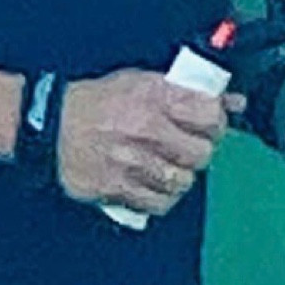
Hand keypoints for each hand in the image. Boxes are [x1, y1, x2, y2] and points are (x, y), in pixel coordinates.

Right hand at [58, 69, 243, 218]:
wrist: (49, 126)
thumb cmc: (96, 102)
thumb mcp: (141, 81)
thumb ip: (189, 91)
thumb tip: (235, 101)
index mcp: (153, 95)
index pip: (210, 113)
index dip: (217, 121)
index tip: (210, 122)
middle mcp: (145, 128)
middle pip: (201, 153)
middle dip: (200, 151)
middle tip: (189, 146)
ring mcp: (131, 161)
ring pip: (183, 181)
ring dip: (180, 175)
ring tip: (168, 165)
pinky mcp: (117, 188)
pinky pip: (159, 202)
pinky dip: (162, 197)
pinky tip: (154, 183)